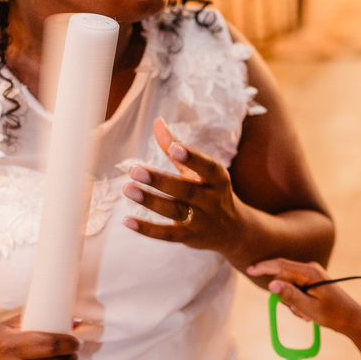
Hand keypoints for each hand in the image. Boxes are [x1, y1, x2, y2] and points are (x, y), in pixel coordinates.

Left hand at [122, 118, 248, 256]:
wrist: (233, 230)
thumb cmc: (211, 191)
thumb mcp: (201, 170)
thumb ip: (177, 147)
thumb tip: (157, 121)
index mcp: (218, 179)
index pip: (208, 167)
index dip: (192, 157)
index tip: (173, 147)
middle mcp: (212, 200)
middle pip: (186, 191)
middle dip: (160, 181)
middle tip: (135, 170)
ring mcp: (202, 221)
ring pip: (175, 211)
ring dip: (150, 201)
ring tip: (128, 188)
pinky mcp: (189, 238)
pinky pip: (167, 235)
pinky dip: (147, 229)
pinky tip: (127, 220)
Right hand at [247, 258, 360, 337]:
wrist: (352, 319)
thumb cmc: (333, 315)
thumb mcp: (309, 308)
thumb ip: (289, 296)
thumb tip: (271, 284)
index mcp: (309, 272)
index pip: (280, 266)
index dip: (263, 267)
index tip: (249, 269)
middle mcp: (310, 269)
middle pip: (283, 278)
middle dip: (285, 297)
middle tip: (299, 314)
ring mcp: (311, 275)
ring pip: (289, 285)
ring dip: (292, 302)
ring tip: (306, 315)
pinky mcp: (312, 281)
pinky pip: (296, 288)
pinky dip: (297, 301)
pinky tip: (307, 312)